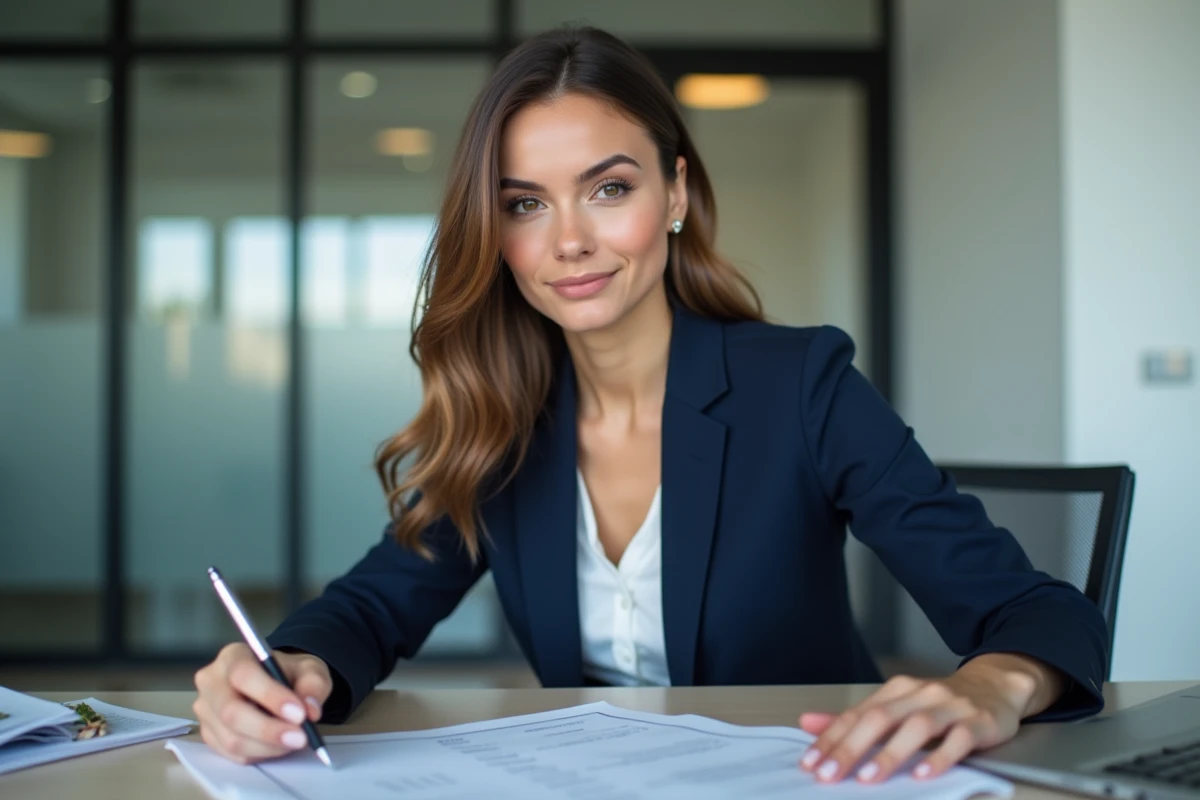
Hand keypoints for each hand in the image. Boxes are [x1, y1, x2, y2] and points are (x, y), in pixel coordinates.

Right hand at [193, 643, 332, 763]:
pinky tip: (278, 746)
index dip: (270, 696)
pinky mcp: (209, 734)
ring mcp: (206, 710)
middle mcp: (212, 681)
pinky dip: (259, 753)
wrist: (276, 685)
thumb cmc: (288, 674)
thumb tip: (310, 710)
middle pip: (230, 711)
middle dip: (268, 729)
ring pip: (231, 738)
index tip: (298, 713)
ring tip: (295, 741)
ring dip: (267, 745)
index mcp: (233, 656)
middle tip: (300, 737)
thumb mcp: (309, 670)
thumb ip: (313, 685)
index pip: (243, 674)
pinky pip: (231, 753)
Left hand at [798, 655, 1061, 783]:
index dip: (831, 739)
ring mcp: (950, 706)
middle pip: (880, 718)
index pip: (857, 715)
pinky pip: (958, 739)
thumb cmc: (940, 703)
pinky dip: (940, 757)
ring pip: (917, 726)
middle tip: (829, 775)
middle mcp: (919, 694)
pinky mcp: (978, 722)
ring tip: (869, 777)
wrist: (996, 685)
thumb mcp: (897, 706)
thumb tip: (807, 723)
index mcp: (896, 690)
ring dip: (891, 753)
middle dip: (851, 748)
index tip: (810, 764)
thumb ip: (855, 719)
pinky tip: (924, 775)